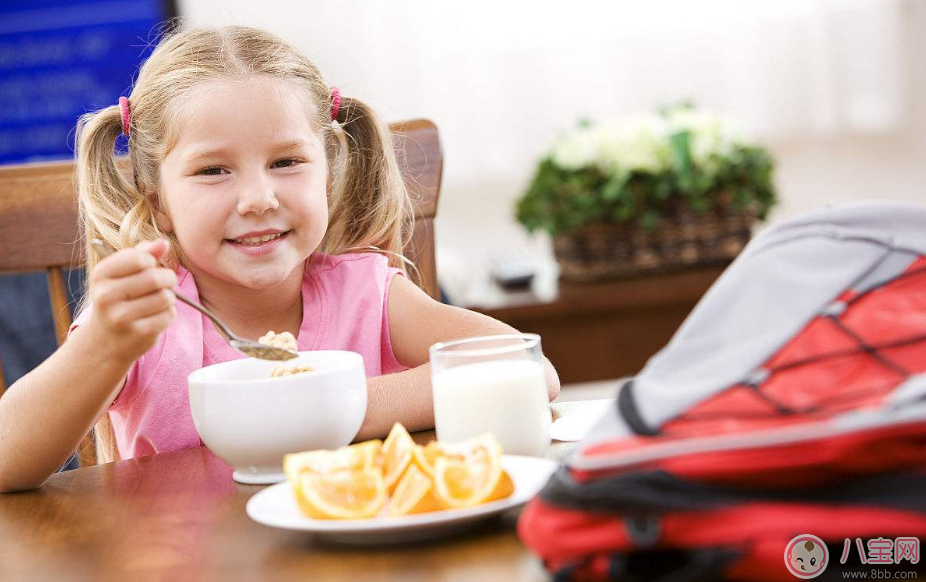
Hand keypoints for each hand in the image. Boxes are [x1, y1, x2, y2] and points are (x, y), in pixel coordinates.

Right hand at [86, 239, 177, 363]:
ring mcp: (120, 316)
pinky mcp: (137, 333)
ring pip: (165, 297)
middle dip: (168, 278)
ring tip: (159, 300)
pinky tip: (156, 316)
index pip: (139, 258)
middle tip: (165, 283)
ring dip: (169, 297)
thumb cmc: (118, 298)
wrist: (105, 339)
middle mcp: (106, 295)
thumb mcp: (122, 273)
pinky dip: (168, 314)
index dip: (152, 261)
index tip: (149, 267)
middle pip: (155, 277)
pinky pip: (169, 315)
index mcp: (100, 274)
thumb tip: (164, 243)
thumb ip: (143, 254)